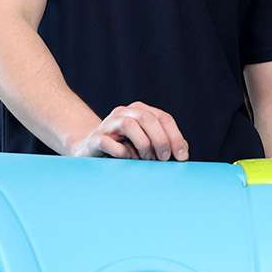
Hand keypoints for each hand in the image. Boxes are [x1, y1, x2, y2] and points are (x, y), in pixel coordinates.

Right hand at [72, 102, 187, 159]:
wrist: (89, 151)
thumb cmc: (124, 149)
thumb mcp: (146, 144)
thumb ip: (164, 144)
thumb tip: (182, 152)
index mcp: (139, 112)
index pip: (163, 118)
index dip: (175, 137)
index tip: (182, 157)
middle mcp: (124, 113)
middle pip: (147, 118)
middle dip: (161, 140)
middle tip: (165, 159)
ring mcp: (108, 124)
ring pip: (129, 125)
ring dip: (143, 144)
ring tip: (147, 160)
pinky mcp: (95, 138)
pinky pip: (109, 142)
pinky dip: (122, 153)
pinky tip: (128, 160)